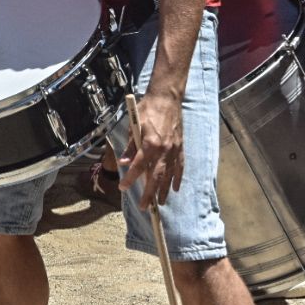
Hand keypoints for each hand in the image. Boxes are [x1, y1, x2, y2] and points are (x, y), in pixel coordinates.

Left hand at [120, 93, 183, 208]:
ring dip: (164, 191)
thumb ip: (130, 146)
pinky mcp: (181, 147)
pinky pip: (180, 167)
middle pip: (156, 176)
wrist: (167, 98)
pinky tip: (175, 189)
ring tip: (160, 203)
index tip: (123, 188)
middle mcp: (164, 149)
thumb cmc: (148, 109)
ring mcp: (174, 150)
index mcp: (150, 143)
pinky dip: (178, 179)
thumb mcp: (134, 125)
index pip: (138, 166)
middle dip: (149, 193)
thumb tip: (124, 162)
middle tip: (144, 207)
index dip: (130, 178)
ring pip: (169, 175)